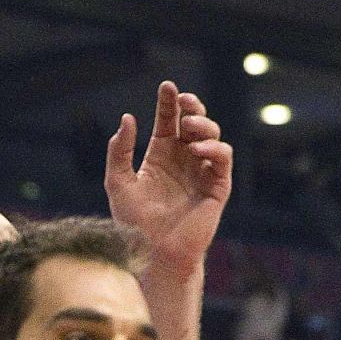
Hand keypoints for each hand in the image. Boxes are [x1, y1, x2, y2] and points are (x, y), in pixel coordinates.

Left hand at [106, 81, 233, 276]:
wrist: (152, 253)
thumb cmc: (133, 223)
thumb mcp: (118, 182)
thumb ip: (119, 151)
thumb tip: (128, 118)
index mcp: (161, 156)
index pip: (168, 122)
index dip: (168, 103)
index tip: (166, 86)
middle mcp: (183, 160)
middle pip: (194, 122)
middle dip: (192, 107)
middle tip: (183, 102)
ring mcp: (201, 171)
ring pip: (212, 135)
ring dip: (203, 125)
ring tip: (188, 128)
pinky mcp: (217, 186)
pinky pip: (223, 159)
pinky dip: (214, 149)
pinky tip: (198, 149)